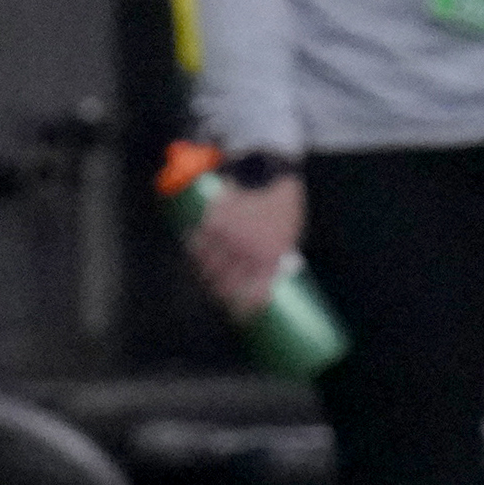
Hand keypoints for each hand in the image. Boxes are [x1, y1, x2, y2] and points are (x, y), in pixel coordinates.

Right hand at [185, 173, 304, 320]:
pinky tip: (195, 247)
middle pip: (224, 287)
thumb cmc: (283, 202)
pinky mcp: (212, 224)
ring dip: (204, 271)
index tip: (237, 315)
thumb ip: (275, 259)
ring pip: (206, 268)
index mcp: (272, 258)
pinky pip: (196, 245)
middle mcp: (249, 253)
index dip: (243, 309)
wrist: (270, 169)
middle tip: (217, 291)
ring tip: (205, 269)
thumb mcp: (290, 234)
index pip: (254, 295)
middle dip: (219, 292)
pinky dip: (193, 248)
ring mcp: (229, 240)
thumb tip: (264, 280)